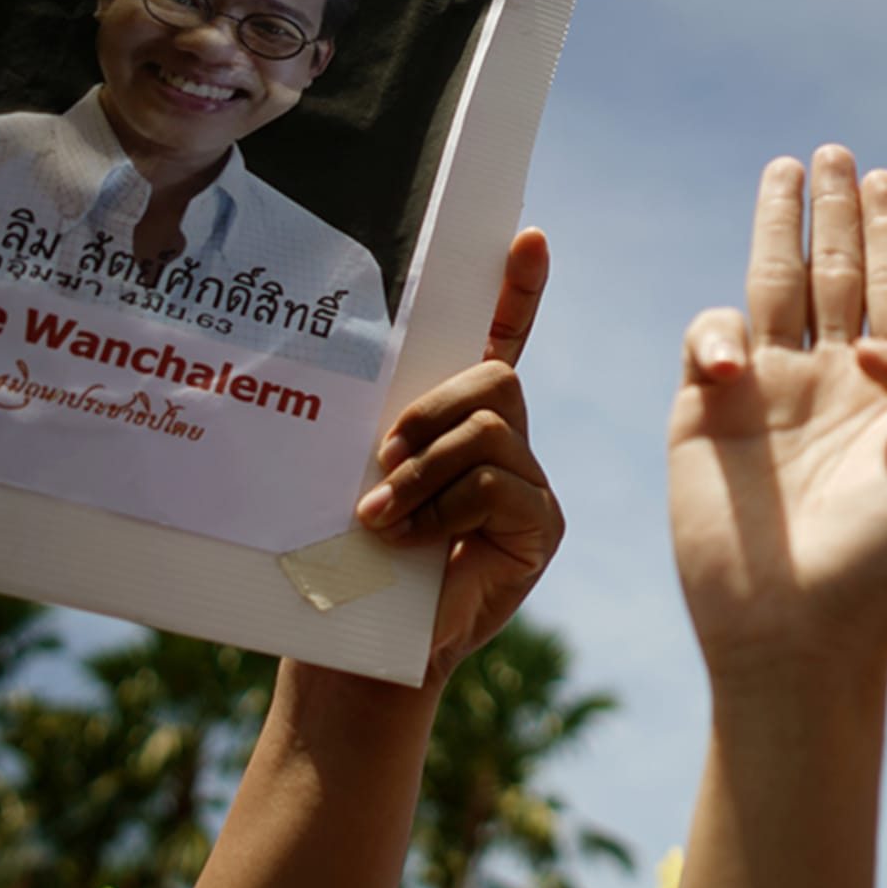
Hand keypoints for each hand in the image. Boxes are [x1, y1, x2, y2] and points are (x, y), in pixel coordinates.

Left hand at [355, 227, 564, 683]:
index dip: (517, 290)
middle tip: (381, 458)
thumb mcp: (354, 476)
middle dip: (430, 408)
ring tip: (379, 516)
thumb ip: (376, 430)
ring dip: (423, 470)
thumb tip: (359, 387)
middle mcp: (507, 446)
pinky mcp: (540, 528)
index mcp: (460, 422)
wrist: (357, 649)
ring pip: (491, 428)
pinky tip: (409, 540)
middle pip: (496, 376)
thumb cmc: (346, 562)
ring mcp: (530, 485)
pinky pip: (498, 484)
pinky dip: (443, 507)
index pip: (500, 341)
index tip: (528, 238)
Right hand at [667, 147, 886, 681]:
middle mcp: (833, 382)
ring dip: (777, 230)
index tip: (884, 179)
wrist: (802, 629)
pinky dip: (719, 334)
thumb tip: (879, 339)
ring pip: (771, 288)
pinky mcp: (705, 416)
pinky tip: (741, 363)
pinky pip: (709, 343)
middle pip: (834, 272)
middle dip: (834, 214)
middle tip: (832, 154)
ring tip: (785, 173)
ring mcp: (768, 396)